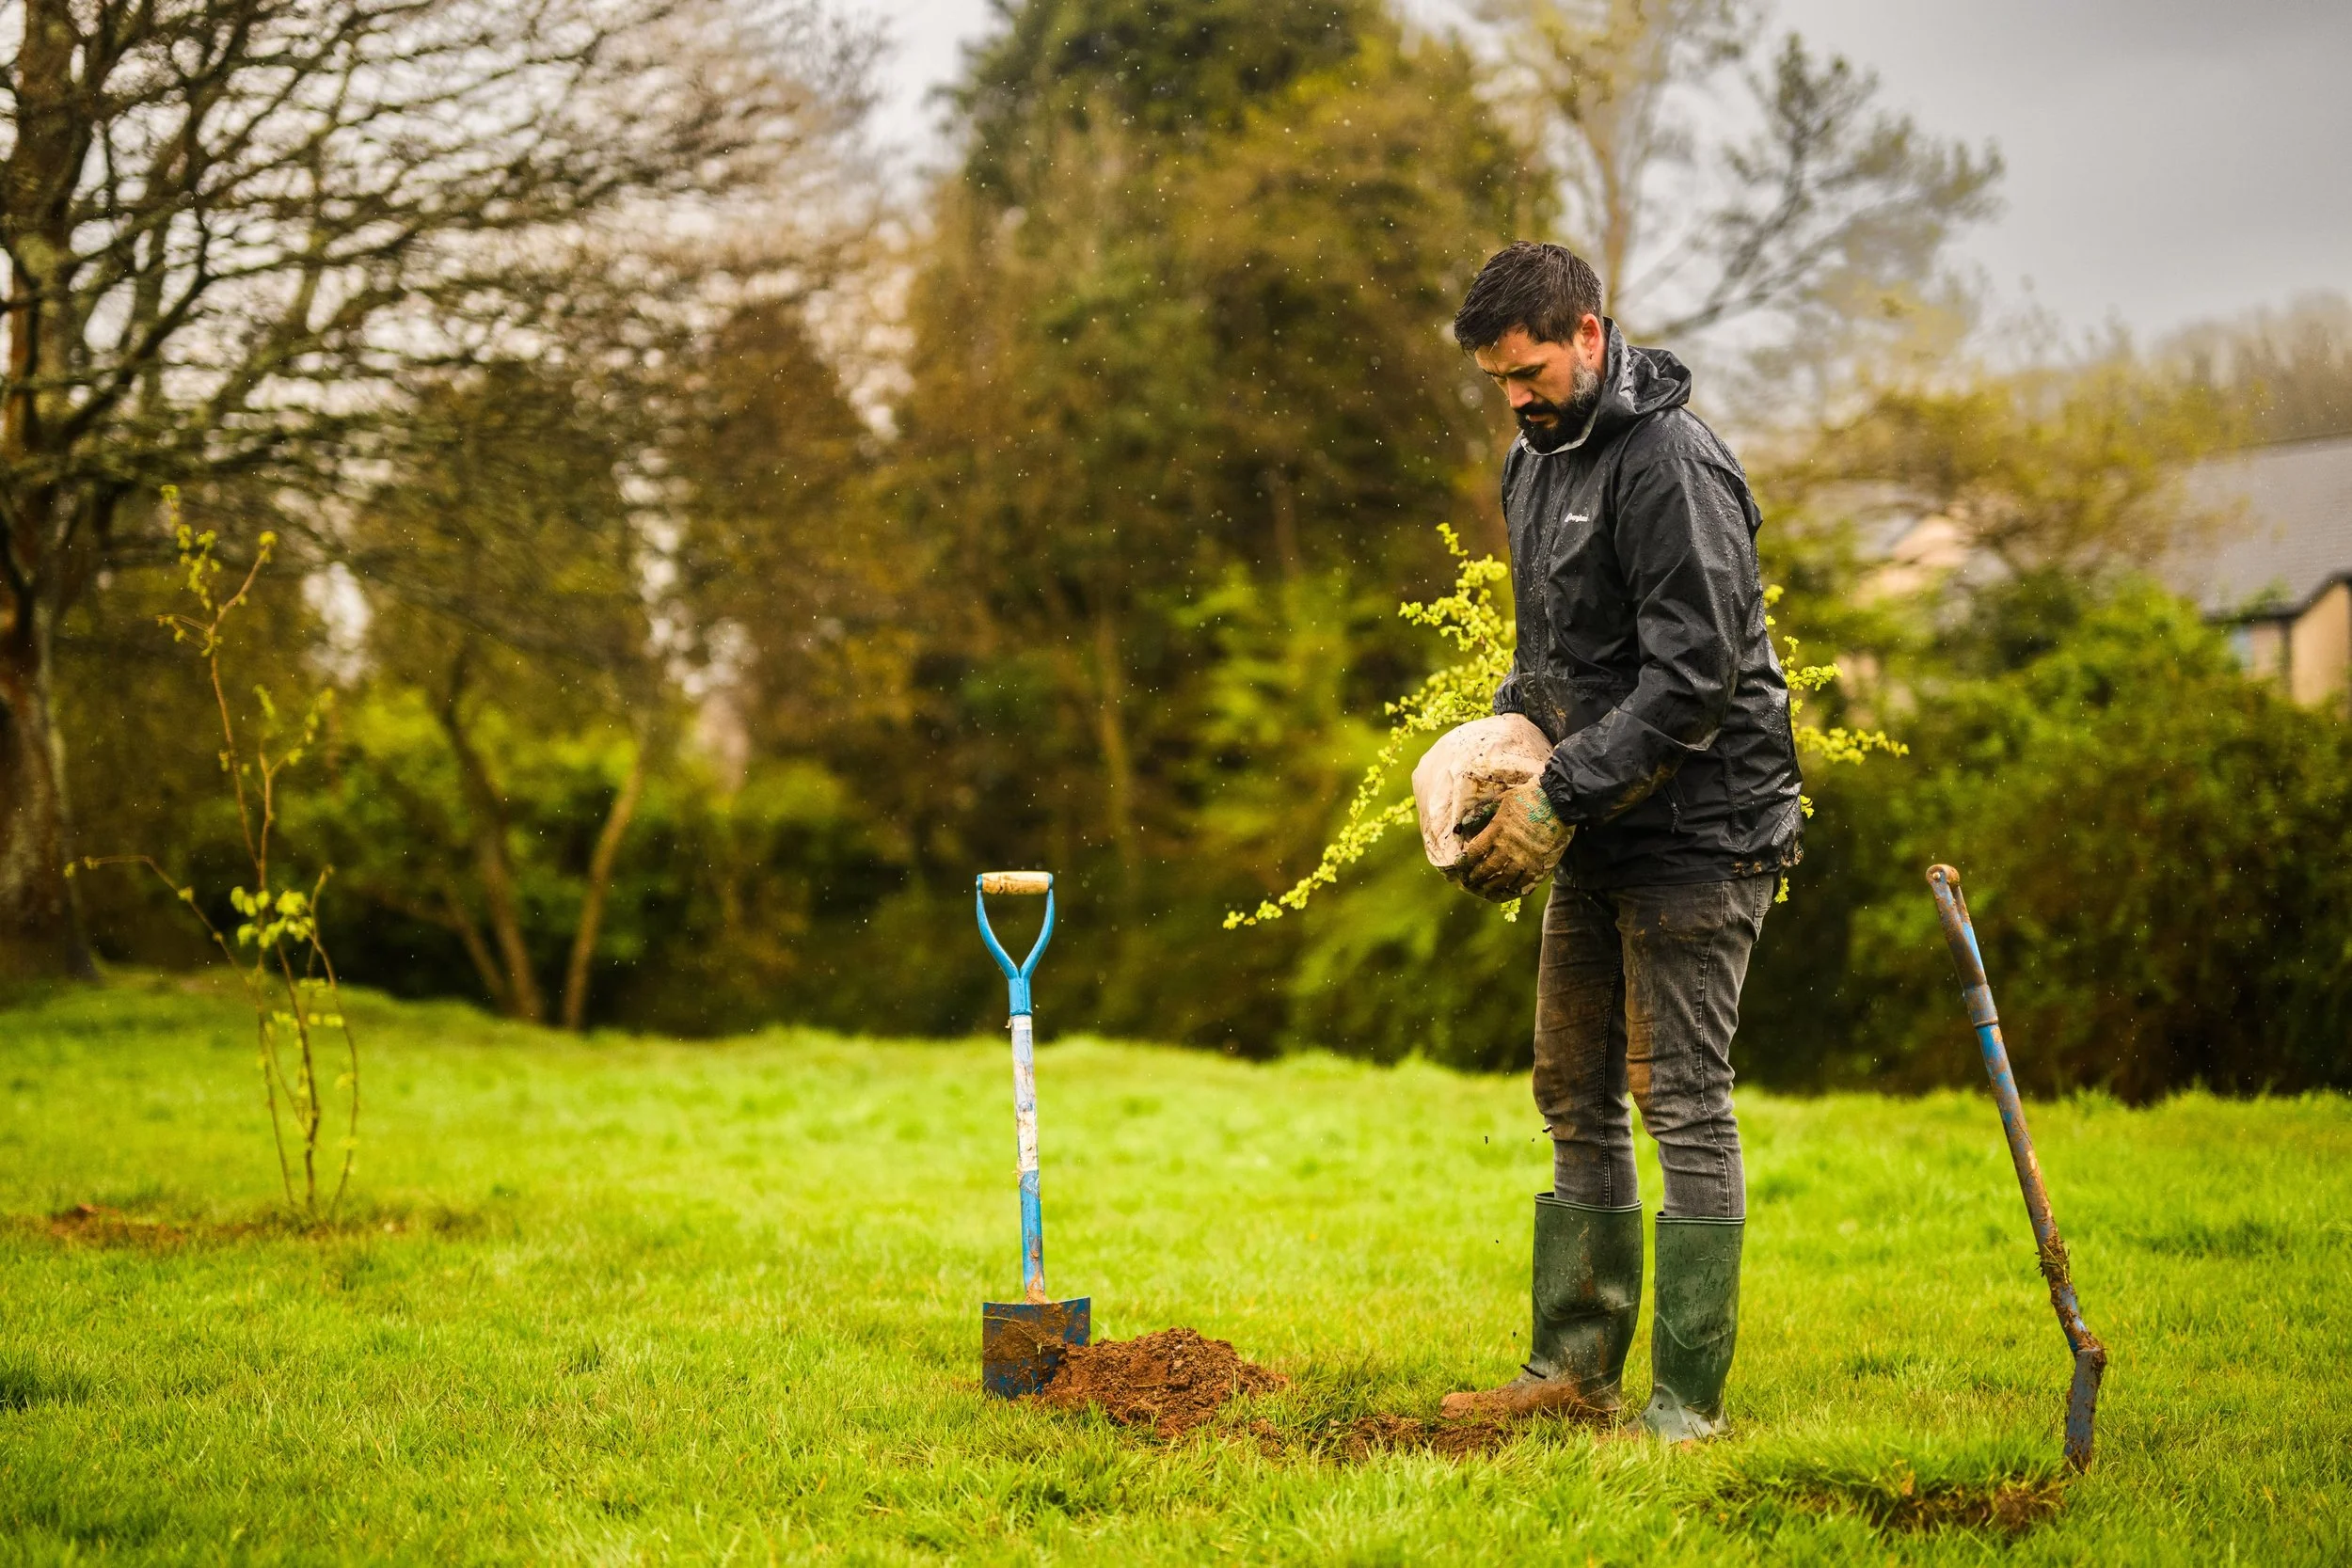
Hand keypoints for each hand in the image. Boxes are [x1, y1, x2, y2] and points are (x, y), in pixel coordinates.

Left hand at [1456, 780, 1571, 899]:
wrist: (1557, 802)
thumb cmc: (1529, 796)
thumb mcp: (1503, 799)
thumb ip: (1486, 810)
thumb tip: (1468, 819)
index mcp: (1497, 830)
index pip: (1476, 851)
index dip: (1467, 861)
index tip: (1463, 864)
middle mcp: (1508, 847)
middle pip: (1487, 868)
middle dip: (1477, 876)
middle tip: (1472, 881)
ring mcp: (1524, 857)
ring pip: (1504, 878)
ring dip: (1493, 885)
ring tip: (1486, 888)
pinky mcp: (1539, 863)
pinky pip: (1524, 881)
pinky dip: (1516, 887)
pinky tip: (1510, 888)